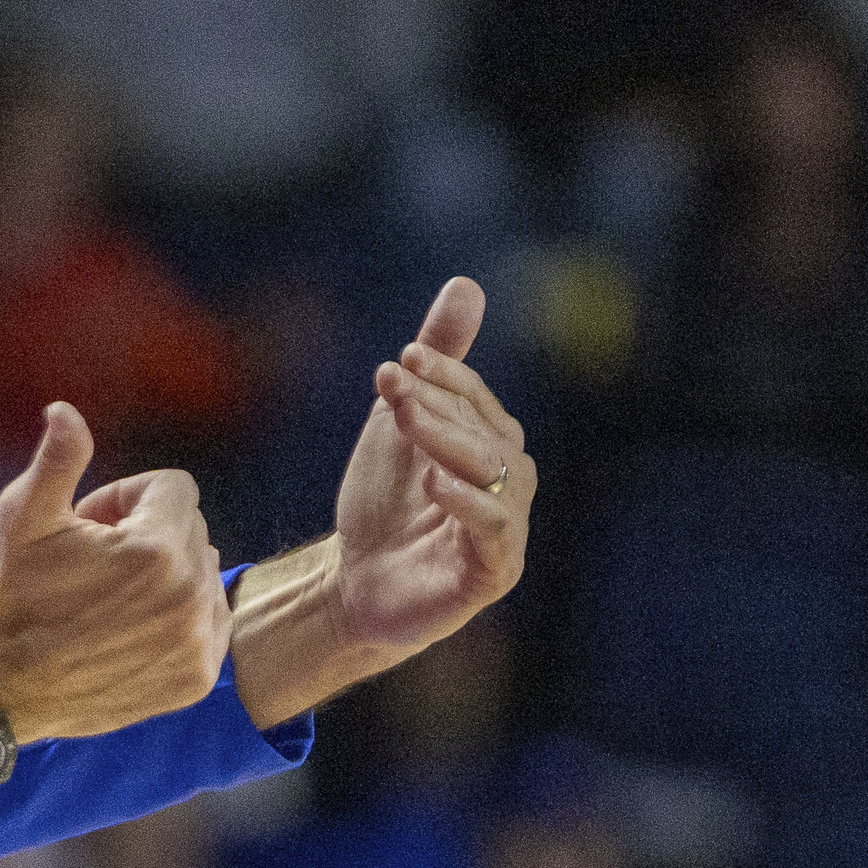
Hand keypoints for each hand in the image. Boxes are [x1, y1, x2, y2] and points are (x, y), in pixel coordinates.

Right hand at [0, 402, 229, 742]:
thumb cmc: (7, 595)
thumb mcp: (22, 517)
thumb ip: (58, 458)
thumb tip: (65, 410)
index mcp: (155, 550)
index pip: (174, 488)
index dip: (125, 498)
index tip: (87, 526)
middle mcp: (189, 596)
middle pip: (191, 530)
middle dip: (146, 536)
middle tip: (91, 565)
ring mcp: (196, 643)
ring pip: (203, 575)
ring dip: (167, 577)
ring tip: (109, 600)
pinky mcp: (195, 678)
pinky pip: (209, 624)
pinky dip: (179, 621)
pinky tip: (130, 631)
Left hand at [228, 277, 533, 727]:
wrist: (356, 583)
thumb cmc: (384, 506)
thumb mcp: (398, 426)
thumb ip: (436, 363)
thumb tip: (467, 283)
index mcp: (494, 445)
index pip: (478, 399)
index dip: (447, 374)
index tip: (403, 358)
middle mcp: (511, 484)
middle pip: (486, 432)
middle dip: (438, 405)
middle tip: (393, 384)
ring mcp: (508, 529)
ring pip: (493, 474)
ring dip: (447, 441)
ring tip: (404, 423)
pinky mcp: (494, 572)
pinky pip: (494, 530)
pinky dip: (466, 502)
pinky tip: (432, 481)